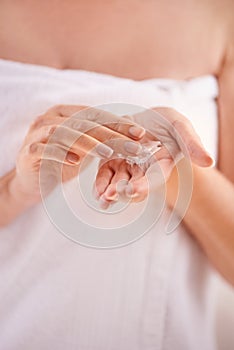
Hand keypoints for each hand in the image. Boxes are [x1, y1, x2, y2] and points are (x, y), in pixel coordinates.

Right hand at [10, 104, 145, 204]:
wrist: (32, 180)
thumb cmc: (61, 161)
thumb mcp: (84, 149)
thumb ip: (101, 139)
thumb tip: (135, 136)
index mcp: (65, 113)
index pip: (95, 114)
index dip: (118, 123)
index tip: (140, 133)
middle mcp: (50, 118)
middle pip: (84, 122)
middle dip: (111, 134)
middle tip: (132, 147)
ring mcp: (37, 133)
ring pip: (65, 132)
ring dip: (88, 142)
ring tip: (108, 153)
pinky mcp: (29, 150)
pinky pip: (46, 149)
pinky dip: (61, 153)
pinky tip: (76, 161)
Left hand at [94, 107, 213, 207]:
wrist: (150, 118)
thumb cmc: (168, 123)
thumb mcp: (181, 127)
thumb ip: (191, 143)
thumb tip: (209, 161)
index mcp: (161, 164)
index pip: (154, 178)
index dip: (144, 185)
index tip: (133, 190)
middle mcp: (144, 170)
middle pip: (134, 185)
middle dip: (123, 192)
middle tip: (112, 195)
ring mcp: (127, 167)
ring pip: (118, 183)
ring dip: (110, 192)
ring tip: (103, 198)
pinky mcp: (112, 161)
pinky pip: (106, 175)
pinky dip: (101, 184)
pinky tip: (97, 193)